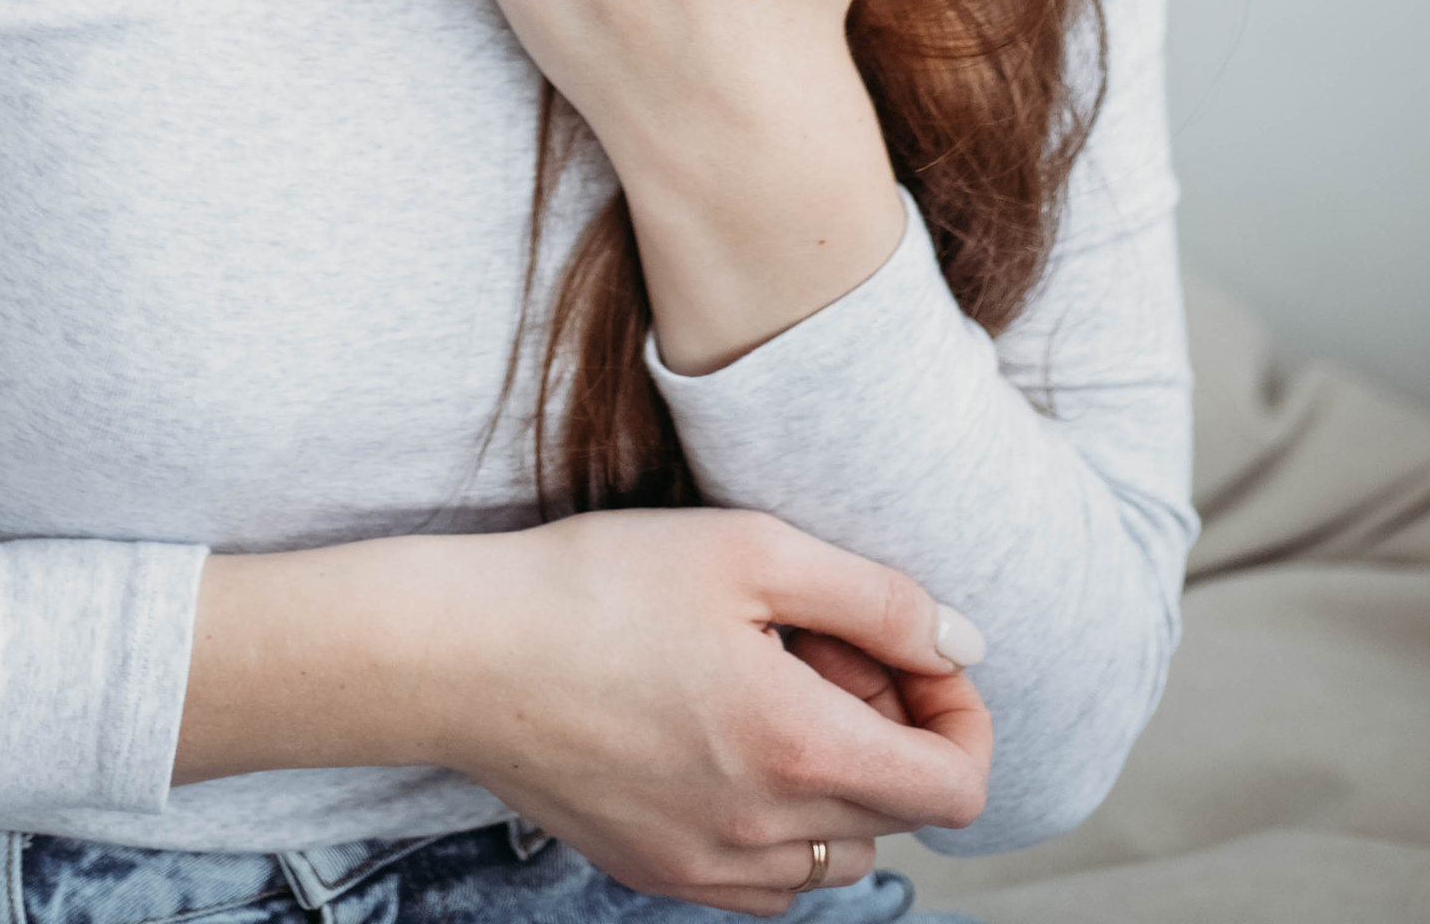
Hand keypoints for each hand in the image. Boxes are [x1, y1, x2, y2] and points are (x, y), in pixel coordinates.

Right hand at [431, 508, 989, 905]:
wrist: (464, 655)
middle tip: (819, 642)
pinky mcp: (657, 875)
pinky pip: (767, 881)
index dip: (961, 717)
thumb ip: (878, 599)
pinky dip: (780, 824)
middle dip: (891, 728)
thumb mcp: (751, 549)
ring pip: (837, 854)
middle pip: (900, 813)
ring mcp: (707, 869)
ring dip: (838, 780)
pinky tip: (726, 740)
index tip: (917, 656)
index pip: (956, 788)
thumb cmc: (601, 584)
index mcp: (800, 750)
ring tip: (771, 686)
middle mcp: (765, 833)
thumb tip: (964, 644)